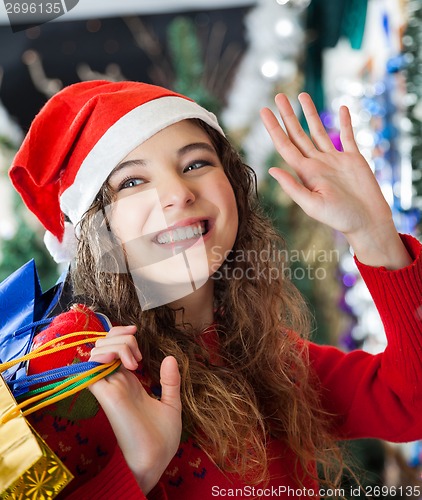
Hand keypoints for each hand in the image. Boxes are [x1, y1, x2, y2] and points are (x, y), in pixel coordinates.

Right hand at [88, 325, 181, 493]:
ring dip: (115, 345)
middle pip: (104, 344)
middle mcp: (116, 380)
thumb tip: (170, 357)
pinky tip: (124, 363)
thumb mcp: (171, 404)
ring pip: (97, 352)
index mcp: (130, 381)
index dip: (122, 334)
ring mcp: (109, 386)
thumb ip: (170, 382)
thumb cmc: (163, 437)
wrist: (156, 460)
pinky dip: (103, 357)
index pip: (114, 347)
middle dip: (121, 336)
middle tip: (138, 356)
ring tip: (134, 361)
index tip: (137, 332)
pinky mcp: (106, 395)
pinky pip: (91, 370)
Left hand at [260, 93, 411, 268]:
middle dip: (287, 115)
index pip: (285, 145)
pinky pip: (348, 135)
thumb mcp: (312, 205)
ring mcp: (335, 159)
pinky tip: (341, 107)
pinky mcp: (353, 158)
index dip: (274, 128)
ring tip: (302, 95)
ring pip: (319, 130)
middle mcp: (317, 163)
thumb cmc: (340, 217)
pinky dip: (345, 121)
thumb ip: (292, 187)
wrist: (367, 221)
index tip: (264, 111)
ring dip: (310, 113)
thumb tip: (271, 169)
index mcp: (306, 172)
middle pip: (298, 134)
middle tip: (278, 96)